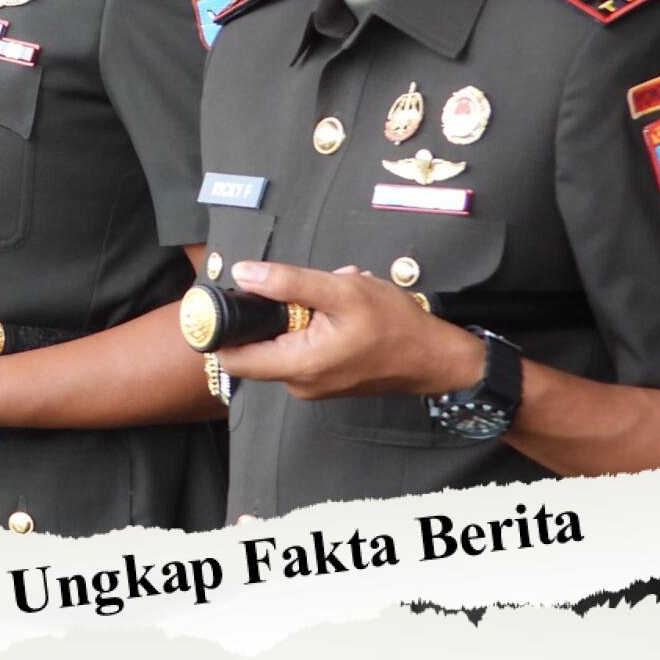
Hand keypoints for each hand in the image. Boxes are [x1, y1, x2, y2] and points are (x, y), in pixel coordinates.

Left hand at [214, 260, 486, 399]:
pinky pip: (302, 348)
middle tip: (303, 290)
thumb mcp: (341, 291)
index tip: (226, 302)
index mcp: (298, 365)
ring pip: (283, 342)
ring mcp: (313, 384)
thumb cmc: (395, 325)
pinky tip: (339, 309)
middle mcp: (299, 382)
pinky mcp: (326, 379)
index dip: (222, 330)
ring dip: (298, 314)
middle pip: (257, 345)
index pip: (233, 358)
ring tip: (331, 296)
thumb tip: (242, 274)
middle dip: (272, 311)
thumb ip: (288, 283)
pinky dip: (313, 325)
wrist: (437, 358)